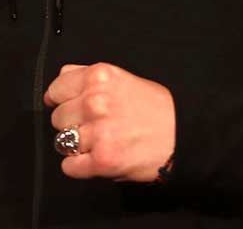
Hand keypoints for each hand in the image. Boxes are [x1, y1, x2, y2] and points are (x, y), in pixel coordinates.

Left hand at [43, 62, 174, 181]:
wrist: (186, 136)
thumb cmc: (157, 108)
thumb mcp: (122, 79)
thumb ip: (88, 76)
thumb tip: (63, 75)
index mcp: (98, 77)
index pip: (56, 90)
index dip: (61, 101)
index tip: (69, 108)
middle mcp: (95, 102)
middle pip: (57, 118)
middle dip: (71, 124)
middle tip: (93, 128)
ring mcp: (98, 132)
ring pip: (61, 142)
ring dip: (75, 146)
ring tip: (97, 144)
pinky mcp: (103, 160)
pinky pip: (69, 166)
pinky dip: (79, 167)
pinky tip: (94, 161)